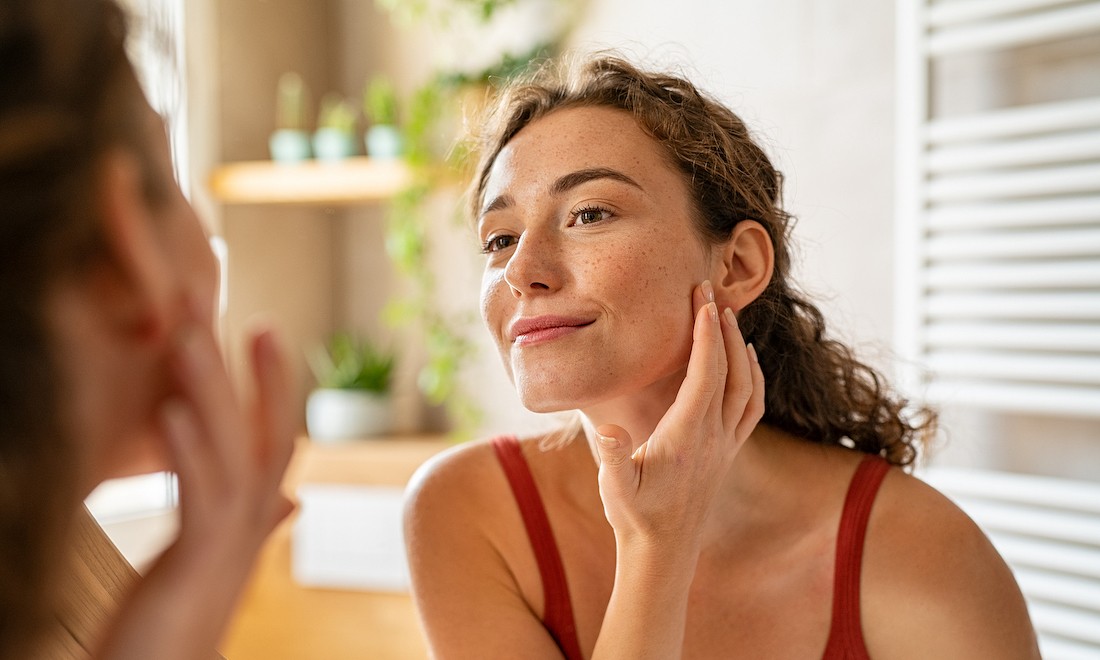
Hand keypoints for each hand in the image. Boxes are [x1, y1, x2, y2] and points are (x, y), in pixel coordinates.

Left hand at [94, 310, 294, 658]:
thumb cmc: (175, 625)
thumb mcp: (213, 559)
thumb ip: (252, 520)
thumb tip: (289, 496)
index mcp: (247, 518)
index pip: (271, 438)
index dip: (273, 383)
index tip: (263, 326)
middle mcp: (248, 526)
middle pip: (258, 433)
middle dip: (248, 368)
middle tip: (231, 303)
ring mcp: (228, 544)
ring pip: (230, 453)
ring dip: (211, 390)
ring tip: (189, 334)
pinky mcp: (196, 564)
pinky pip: (199, 498)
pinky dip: (188, 450)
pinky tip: (172, 409)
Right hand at [594, 280, 764, 550]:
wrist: (663, 552)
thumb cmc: (635, 517)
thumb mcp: (615, 488)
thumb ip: (614, 457)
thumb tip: (610, 430)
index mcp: (688, 435)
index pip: (706, 373)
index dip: (705, 334)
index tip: (700, 299)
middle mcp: (715, 436)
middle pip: (731, 371)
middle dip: (722, 327)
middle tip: (709, 292)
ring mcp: (726, 445)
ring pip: (748, 387)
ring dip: (740, 349)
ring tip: (726, 318)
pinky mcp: (728, 452)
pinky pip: (752, 406)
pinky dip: (753, 377)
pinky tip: (745, 362)